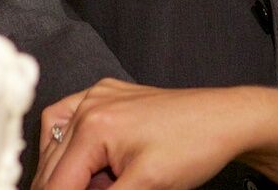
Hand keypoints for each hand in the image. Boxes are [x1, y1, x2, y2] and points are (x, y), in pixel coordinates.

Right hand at [32, 79, 271, 189]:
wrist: (226, 120)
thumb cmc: (196, 144)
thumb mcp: (146, 187)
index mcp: (93, 125)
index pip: (57, 182)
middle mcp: (90, 105)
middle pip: (51, 163)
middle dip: (64, 186)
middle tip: (102, 188)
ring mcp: (99, 96)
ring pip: (55, 141)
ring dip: (66, 170)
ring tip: (93, 184)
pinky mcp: (110, 97)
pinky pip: (71, 121)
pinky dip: (72, 147)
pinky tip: (89, 163)